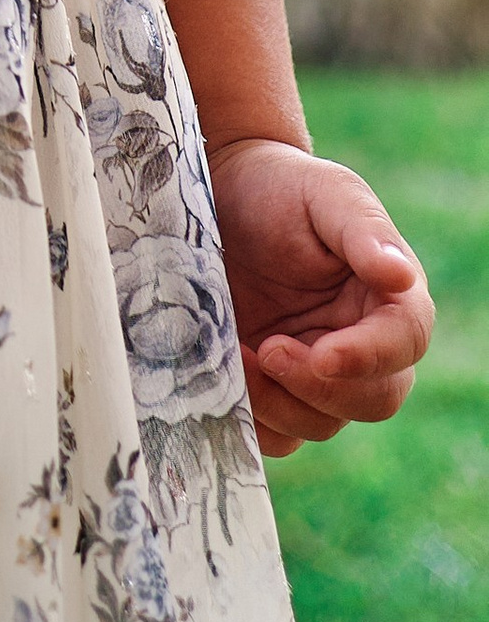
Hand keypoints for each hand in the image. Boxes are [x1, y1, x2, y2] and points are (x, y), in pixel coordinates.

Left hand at [208, 136, 434, 456]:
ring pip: (320, 423)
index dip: (368, 357)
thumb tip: (401, 277)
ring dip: (277, 401)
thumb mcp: (325, 193)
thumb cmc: (279, 187)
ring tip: (236, 350)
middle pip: (373, 399)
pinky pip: (275, 434)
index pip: (405, 343)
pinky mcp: (273, 391)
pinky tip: (223, 372)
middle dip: (319, 386)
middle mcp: (364, 345)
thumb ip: (364, 232)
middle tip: (267, 347)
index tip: (323, 354)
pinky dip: (250, 417)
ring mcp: (317, 373)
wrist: (217, 194)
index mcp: (390, 299)